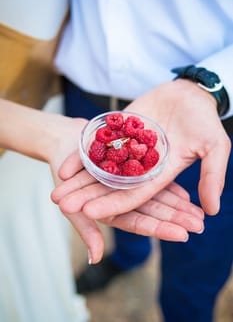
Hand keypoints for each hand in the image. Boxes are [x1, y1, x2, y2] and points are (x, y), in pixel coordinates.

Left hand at [52, 79, 229, 221]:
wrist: (190, 93)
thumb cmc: (204, 120)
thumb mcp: (214, 146)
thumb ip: (212, 175)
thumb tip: (213, 210)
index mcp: (160, 174)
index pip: (134, 195)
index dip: (112, 204)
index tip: (89, 212)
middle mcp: (140, 166)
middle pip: (110, 186)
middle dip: (86, 195)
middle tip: (61, 205)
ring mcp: (127, 149)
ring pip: (100, 169)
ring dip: (79, 180)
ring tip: (56, 190)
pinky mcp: (119, 132)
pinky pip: (99, 146)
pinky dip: (83, 155)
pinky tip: (65, 166)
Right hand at [52, 163, 203, 262]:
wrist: (63, 143)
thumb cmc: (64, 176)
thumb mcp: (71, 203)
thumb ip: (85, 229)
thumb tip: (95, 259)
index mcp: (111, 212)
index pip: (139, 223)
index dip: (160, 229)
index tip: (183, 235)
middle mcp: (124, 201)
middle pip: (154, 211)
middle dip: (176, 218)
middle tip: (200, 225)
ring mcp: (130, 185)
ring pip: (158, 196)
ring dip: (178, 204)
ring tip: (199, 212)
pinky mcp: (134, 169)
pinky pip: (154, 177)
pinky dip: (169, 185)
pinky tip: (186, 192)